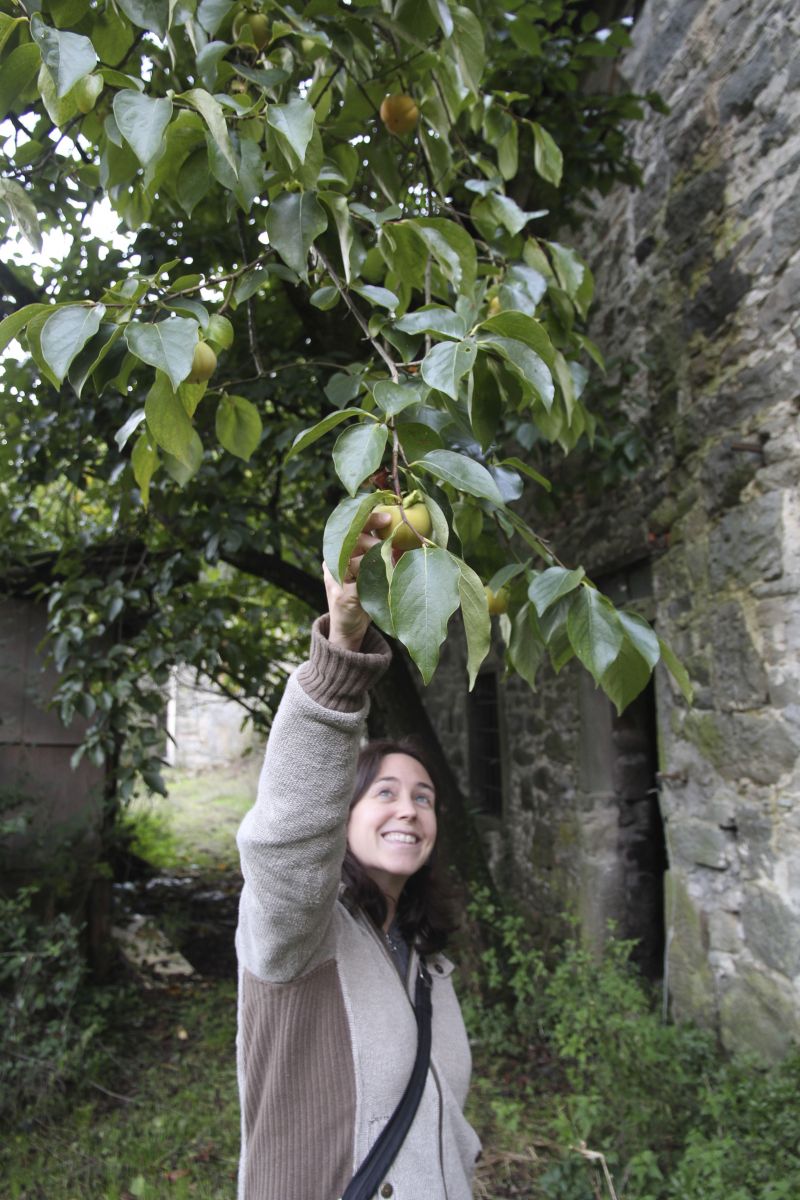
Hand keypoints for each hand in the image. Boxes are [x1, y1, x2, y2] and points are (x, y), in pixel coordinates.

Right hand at [324, 510, 390, 650]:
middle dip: (375, 541)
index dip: (369, 519)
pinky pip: (363, 580)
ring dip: (379, 561)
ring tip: (391, 566)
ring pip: (360, 559)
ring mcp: (336, 579)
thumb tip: (410, 537)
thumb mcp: (376, 571)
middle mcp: (334, 563)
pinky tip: (389, 579)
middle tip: (389, 545)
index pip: (352, 528)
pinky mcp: (343, 596)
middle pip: (354, 540)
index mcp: (340, 553)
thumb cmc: (365, 596)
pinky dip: (378, 579)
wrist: (348, 628)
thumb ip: (386, 554)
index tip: (388, 516)